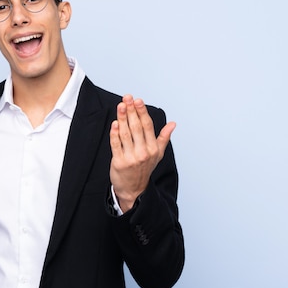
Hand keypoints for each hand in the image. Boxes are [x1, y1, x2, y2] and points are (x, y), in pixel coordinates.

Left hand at [109, 95, 174, 211]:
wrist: (134, 189)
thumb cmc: (144, 169)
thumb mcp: (158, 154)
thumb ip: (164, 137)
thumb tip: (172, 124)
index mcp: (153, 148)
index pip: (147, 126)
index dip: (142, 112)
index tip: (137, 100)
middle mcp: (143, 153)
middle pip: (136, 128)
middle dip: (131, 111)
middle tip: (127, 98)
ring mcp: (131, 158)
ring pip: (126, 134)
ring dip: (122, 118)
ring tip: (120, 106)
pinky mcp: (119, 162)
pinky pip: (116, 145)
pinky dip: (114, 134)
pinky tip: (114, 123)